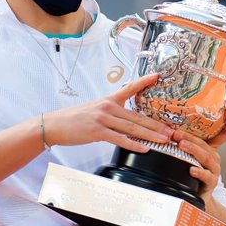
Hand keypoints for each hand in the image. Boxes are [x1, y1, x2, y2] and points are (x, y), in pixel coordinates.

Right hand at [43, 73, 172, 151]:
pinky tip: (144, 148)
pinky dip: (134, 144)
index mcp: (108, 99)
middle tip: (170, 131)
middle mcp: (108, 107)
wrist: (55, 125)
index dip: (144, 82)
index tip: (158, 76)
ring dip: (150, 135)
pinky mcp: (97, 131)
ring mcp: (103, 119)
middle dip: (156, 125)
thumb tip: (126, 120)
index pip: (130, 88)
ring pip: (132, 128)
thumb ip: (111, 112)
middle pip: (137, 116)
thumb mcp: (94, 109)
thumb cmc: (74, 119)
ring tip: (163, 140)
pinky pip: (120, 139)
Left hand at [173, 114, 225, 203]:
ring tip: (181, 145)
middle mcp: (214, 158)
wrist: (196, 197)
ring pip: (205, 157)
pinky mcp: (211, 183)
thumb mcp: (187, 157)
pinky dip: (199, 172)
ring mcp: (214, 170)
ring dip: (193, 150)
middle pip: (204, 144)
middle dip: (189, 137)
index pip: (224, 134)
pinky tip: (191, 169)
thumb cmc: (190, 173)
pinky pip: (206, 176)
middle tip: (175, 133)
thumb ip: (182, 144)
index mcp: (210, 149)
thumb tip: (168, 129)